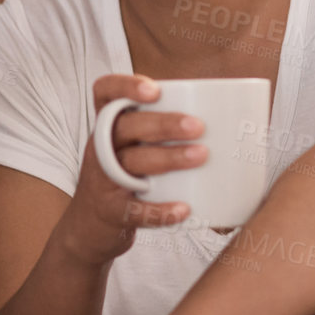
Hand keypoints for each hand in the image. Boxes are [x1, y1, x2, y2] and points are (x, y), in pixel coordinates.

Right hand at [58, 73, 206, 268]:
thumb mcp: (129, 149)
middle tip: (198, 126)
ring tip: (201, 155)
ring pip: (131, 163)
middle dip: (163, 124)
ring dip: (168, 158)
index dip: (125, 86)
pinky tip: (184, 209)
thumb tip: (227, 121)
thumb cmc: (124, 179)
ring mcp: (103, 180)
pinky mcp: (112, 212)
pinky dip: (160, 211)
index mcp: (108, 127)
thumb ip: (160, 131)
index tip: (155, 92)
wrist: (88, 228)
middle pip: (126, 127)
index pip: (105, 92)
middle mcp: (101, 148)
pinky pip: (135, 210)